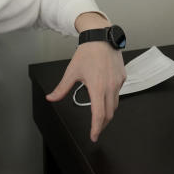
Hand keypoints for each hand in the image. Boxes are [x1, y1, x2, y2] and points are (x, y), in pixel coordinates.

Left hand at [47, 16, 125, 141]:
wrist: (101, 37)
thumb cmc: (87, 53)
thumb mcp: (71, 72)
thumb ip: (61, 88)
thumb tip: (50, 98)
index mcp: (98, 88)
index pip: (99, 115)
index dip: (96, 128)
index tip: (94, 136)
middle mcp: (110, 87)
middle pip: (109, 114)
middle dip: (102, 125)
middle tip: (96, 130)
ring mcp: (118, 83)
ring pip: (115, 105)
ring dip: (108, 114)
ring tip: (100, 118)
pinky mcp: (122, 78)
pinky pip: (118, 93)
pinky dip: (112, 100)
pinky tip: (105, 98)